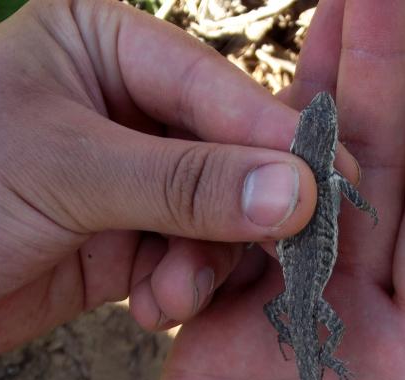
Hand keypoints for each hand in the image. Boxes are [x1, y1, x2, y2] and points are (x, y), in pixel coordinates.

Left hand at [0, 0, 357, 354]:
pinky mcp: (128, 241)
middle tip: (284, 257)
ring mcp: (132, 179)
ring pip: (214, 219)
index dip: (275, 139)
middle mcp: (127, 107)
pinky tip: (149, 310)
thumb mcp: (71, 173)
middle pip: (227, 156)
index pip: (213, 88)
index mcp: (107, 45)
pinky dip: (177, 290)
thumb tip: (295, 193)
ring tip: (169, 300)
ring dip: (201, 266)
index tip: (333, 184)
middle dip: (240, 215)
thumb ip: (186, 183)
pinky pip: (186, 260)